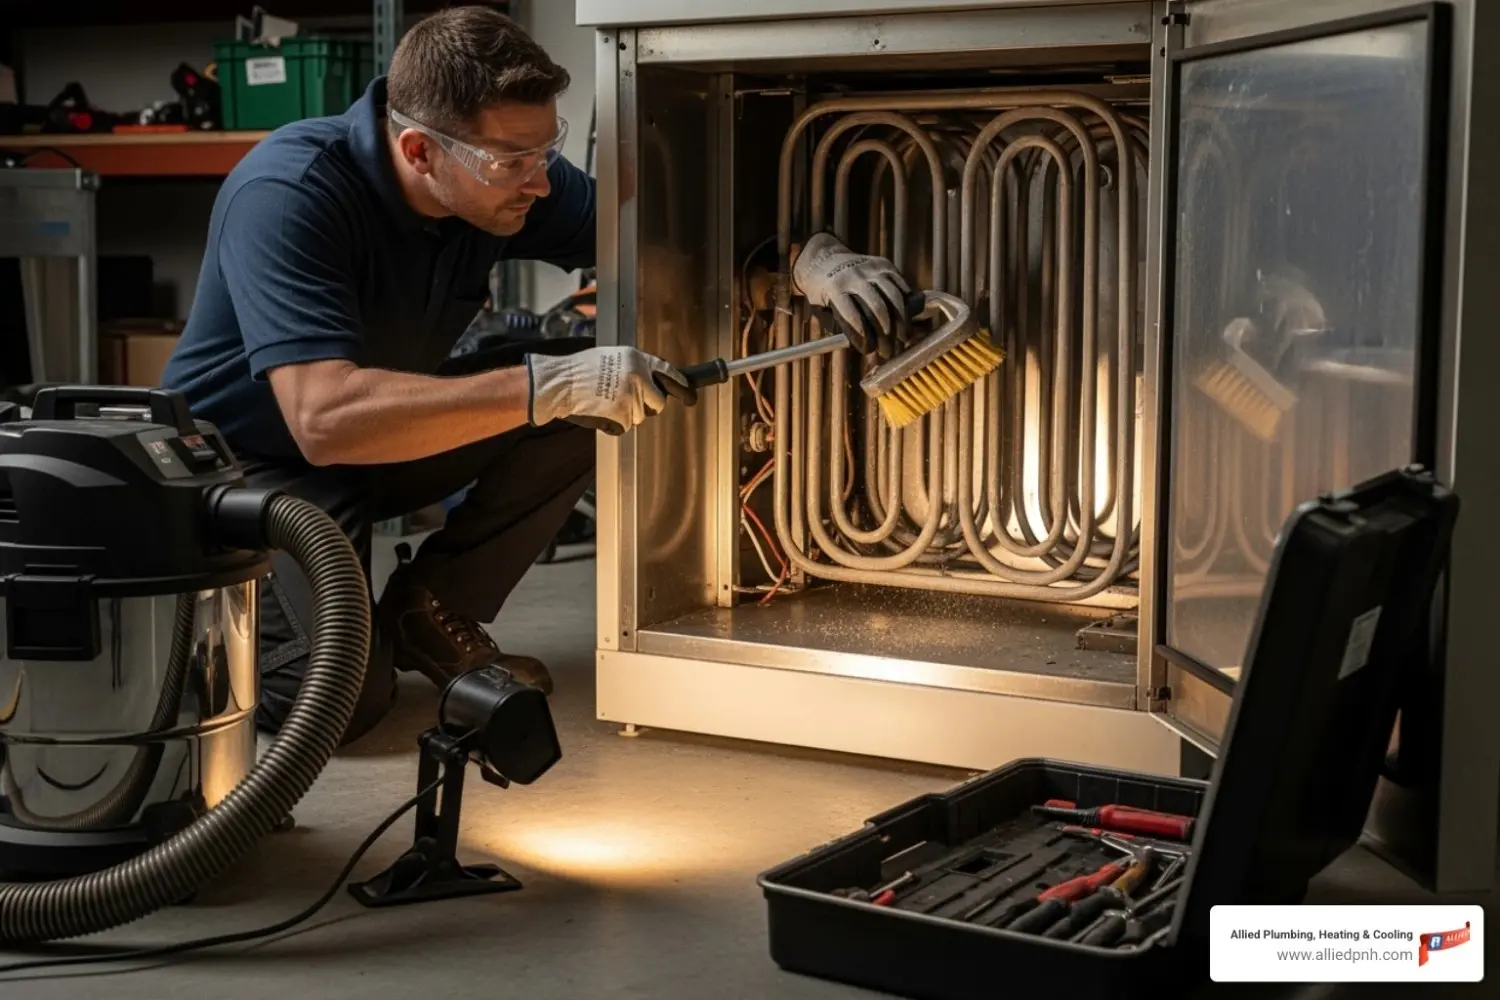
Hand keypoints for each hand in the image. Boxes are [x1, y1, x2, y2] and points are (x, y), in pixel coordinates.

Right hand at [526, 346, 692, 435]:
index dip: (681, 385)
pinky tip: (599, 411)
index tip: (690, 394)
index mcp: (637, 359)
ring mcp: (632, 397)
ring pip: (640, 417)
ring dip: (625, 414)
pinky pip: (625, 427)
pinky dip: (613, 425)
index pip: (668, 372)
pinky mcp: (622, 415)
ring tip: (603, 401)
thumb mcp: (611, 358)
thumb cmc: (579, 371)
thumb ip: (634, 367)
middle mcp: (639, 377)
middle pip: (658, 402)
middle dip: (647, 406)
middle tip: (626, 402)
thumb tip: (649, 380)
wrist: (559, 383)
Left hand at [792, 232, 913, 358]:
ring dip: (901, 319)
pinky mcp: (883, 264)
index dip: (863, 336)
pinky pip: (900, 284)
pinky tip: (908, 317)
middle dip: (886, 332)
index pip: (853, 316)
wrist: (824, 259)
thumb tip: (867, 347)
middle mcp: (854, 276)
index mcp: (835, 289)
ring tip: (904, 337)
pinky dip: (906, 301)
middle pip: (877, 307)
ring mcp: (870, 268)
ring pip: (893, 295)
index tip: (869, 351)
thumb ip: (839, 326)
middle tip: (889, 350)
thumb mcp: (820, 308)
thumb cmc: (821, 292)